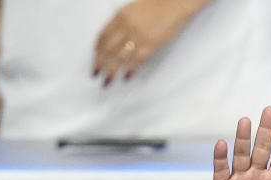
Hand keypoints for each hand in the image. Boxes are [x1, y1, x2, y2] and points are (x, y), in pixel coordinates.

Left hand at [93, 0, 208, 85]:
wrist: (175, 2)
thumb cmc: (158, 4)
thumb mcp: (134, 9)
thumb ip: (123, 22)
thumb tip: (118, 36)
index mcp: (119, 16)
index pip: (102, 36)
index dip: (97, 50)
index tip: (96, 58)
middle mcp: (125, 27)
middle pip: (107, 49)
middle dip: (99, 64)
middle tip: (95, 74)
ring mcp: (137, 36)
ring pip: (118, 58)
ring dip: (111, 71)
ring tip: (107, 81)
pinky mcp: (150, 44)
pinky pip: (136, 61)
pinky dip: (130, 70)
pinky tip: (127, 77)